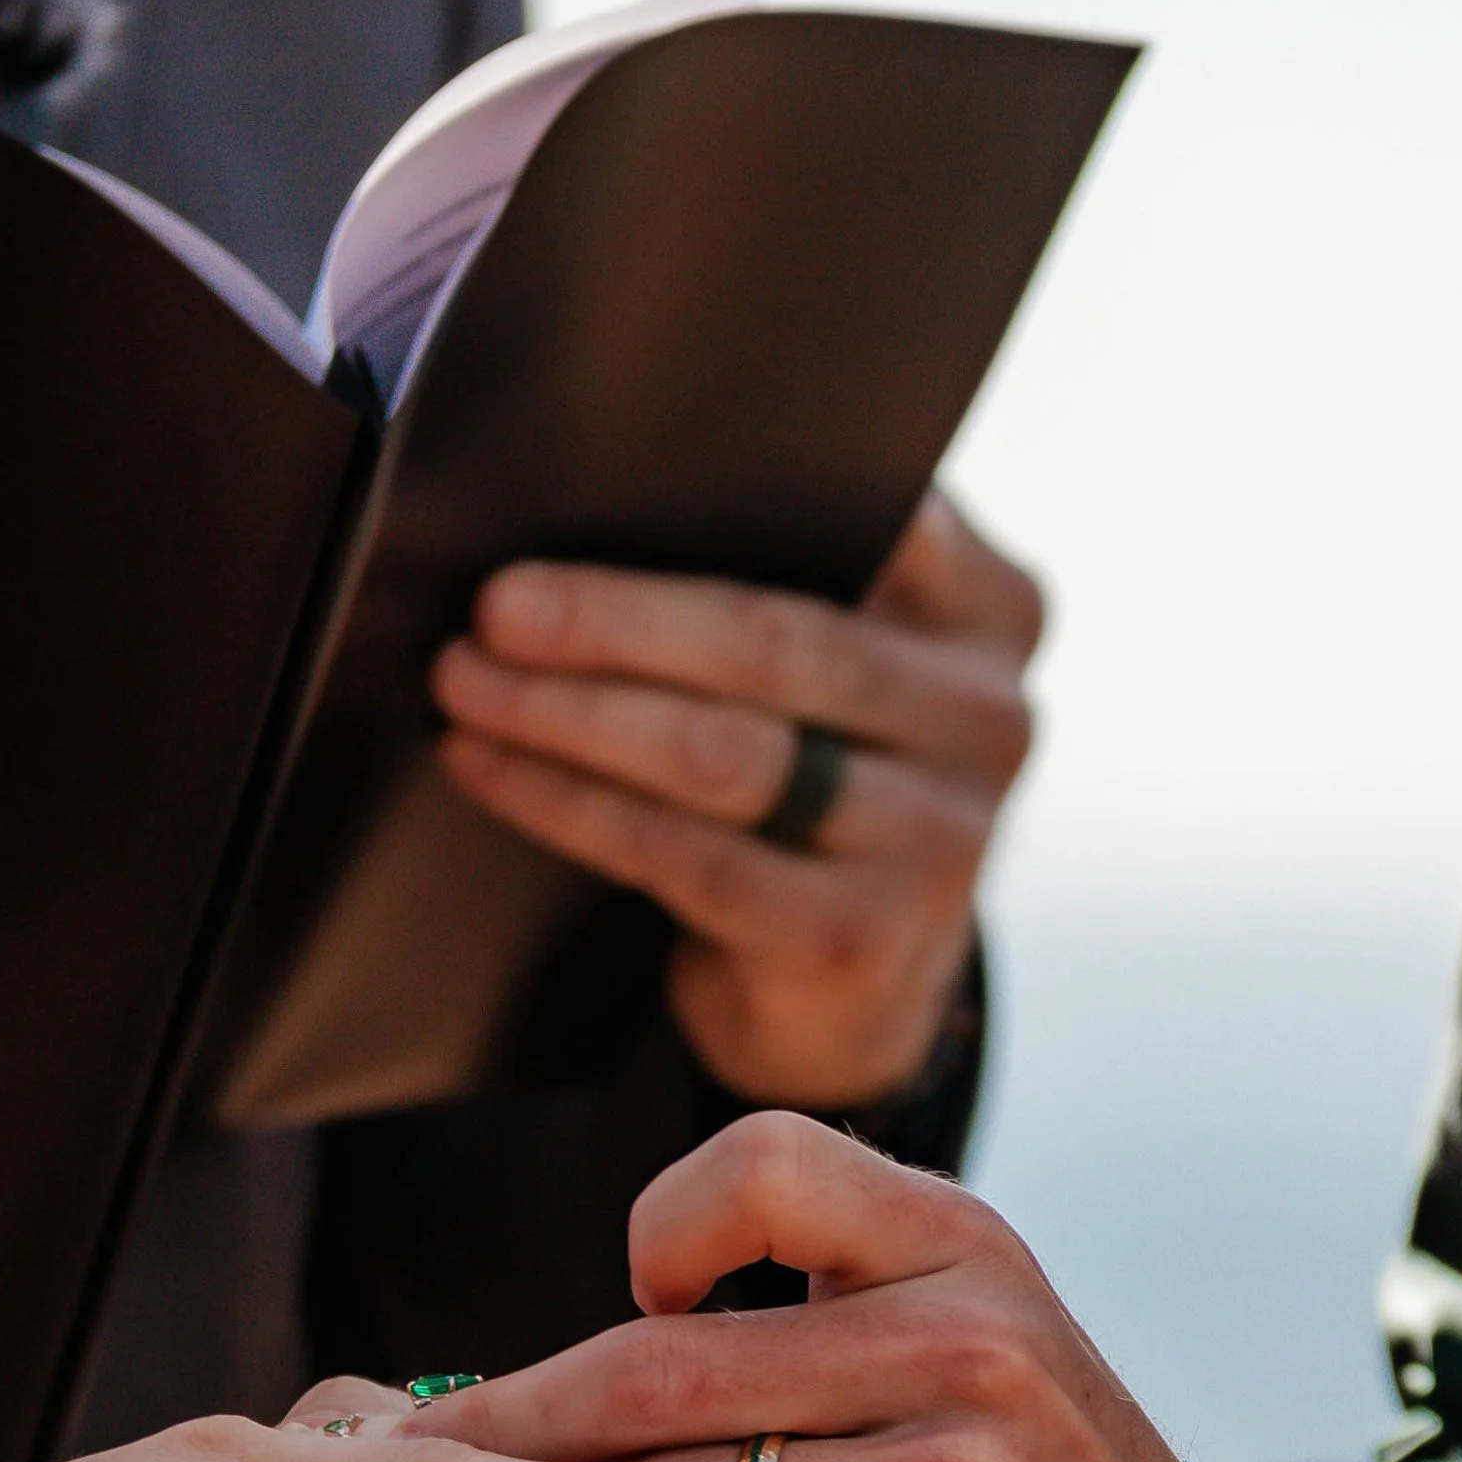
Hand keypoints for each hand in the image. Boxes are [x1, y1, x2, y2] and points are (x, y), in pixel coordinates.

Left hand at [422, 1117, 1293, 1461]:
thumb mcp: (1006, 1382)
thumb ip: (859, 1328)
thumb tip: (645, 1322)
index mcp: (977, 1263)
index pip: (771, 1162)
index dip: (670, 1221)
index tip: (635, 1297)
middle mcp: (970, 1348)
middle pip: (672, 1358)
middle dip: (523, 1419)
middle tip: (416, 1460)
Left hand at [431, 496, 1040, 1104]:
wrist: (855, 989)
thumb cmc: (823, 785)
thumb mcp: (849, 668)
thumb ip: (803, 575)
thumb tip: (601, 492)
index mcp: (994, 611)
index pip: (875, 512)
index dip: (733, 489)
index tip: (601, 471)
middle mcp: (988, 719)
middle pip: (772, 641)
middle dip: (611, 618)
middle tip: (494, 604)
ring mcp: (938, 839)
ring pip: (721, 754)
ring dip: (570, 713)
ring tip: (467, 682)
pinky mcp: (858, 937)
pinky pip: (685, 856)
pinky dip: (570, 805)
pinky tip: (494, 769)